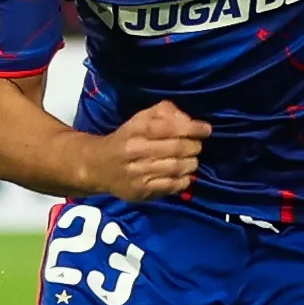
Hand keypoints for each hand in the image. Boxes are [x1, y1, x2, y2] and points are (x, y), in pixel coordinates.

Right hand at [92, 101, 207, 201]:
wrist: (97, 166)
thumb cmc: (125, 139)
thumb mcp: (139, 119)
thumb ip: (164, 112)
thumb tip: (189, 119)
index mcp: (136, 130)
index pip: (170, 126)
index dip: (193, 128)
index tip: (206, 129)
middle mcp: (136, 151)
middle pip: (177, 148)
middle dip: (194, 146)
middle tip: (196, 146)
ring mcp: (138, 173)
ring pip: (177, 167)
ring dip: (191, 163)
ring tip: (190, 160)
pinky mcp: (141, 191)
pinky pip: (172, 185)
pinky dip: (184, 180)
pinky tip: (184, 175)